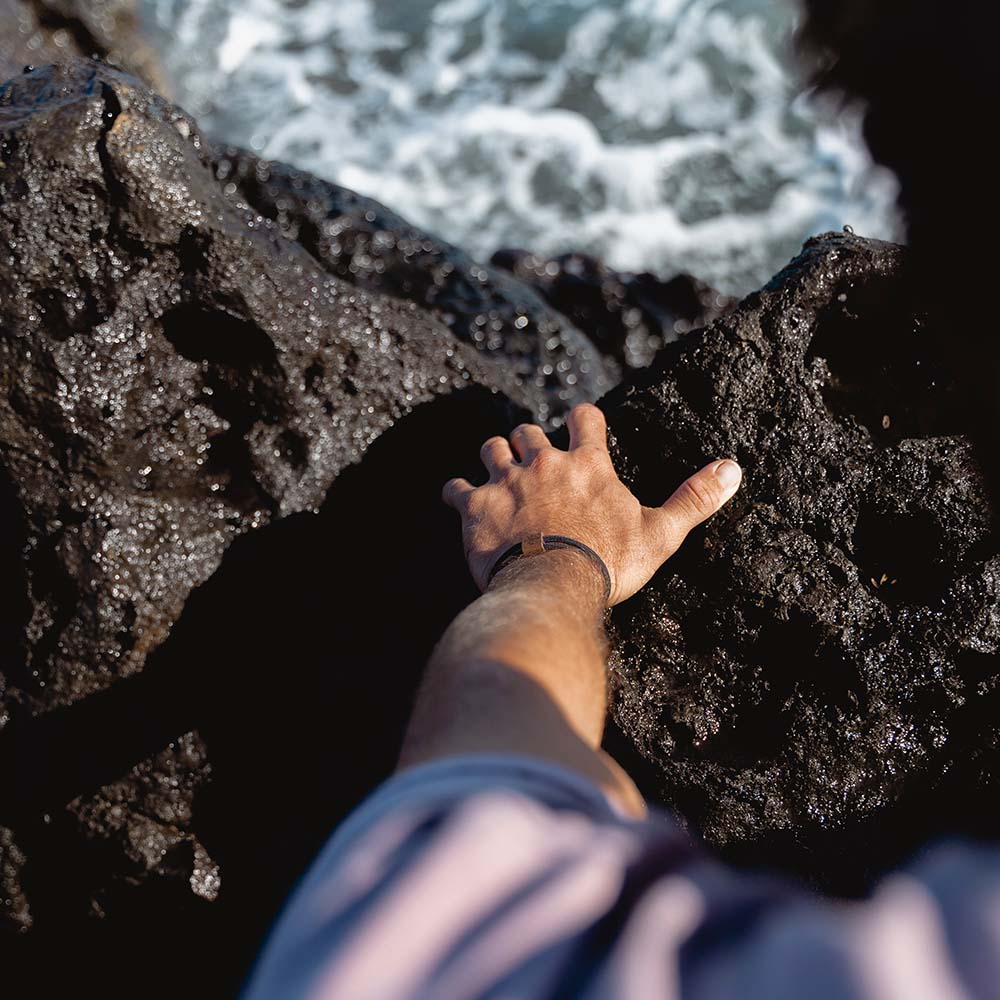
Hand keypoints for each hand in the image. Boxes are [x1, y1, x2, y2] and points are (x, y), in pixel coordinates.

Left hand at [442, 403, 741, 605]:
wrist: (552, 588)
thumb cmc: (609, 562)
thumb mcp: (661, 533)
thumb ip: (694, 498)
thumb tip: (734, 468)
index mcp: (587, 463)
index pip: (584, 417)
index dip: (582, 420)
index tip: (582, 428)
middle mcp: (542, 462)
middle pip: (529, 431)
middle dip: (531, 441)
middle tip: (536, 461)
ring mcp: (505, 482)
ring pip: (492, 449)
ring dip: (495, 457)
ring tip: (499, 472)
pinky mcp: (474, 507)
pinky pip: (456, 489)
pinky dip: (457, 493)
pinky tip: (460, 501)